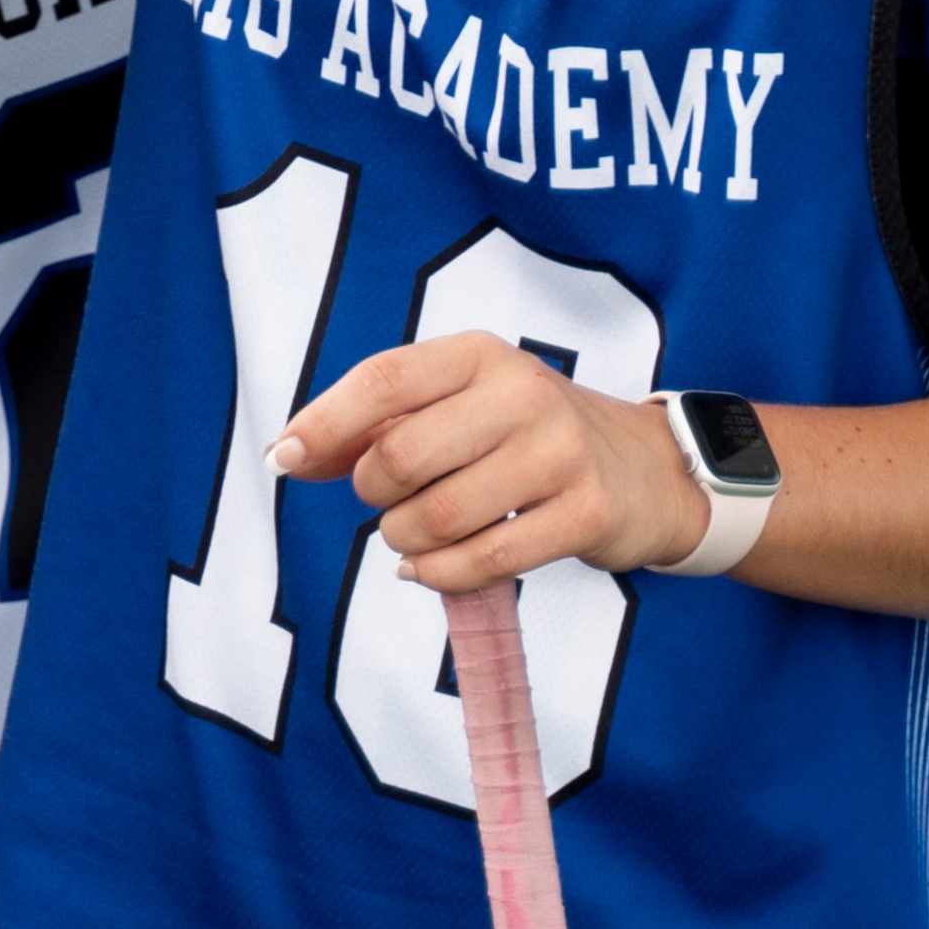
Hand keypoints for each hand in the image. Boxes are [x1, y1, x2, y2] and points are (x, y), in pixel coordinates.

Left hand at [268, 336, 709, 593]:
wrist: (646, 470)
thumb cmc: (528, 436)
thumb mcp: (459, 406)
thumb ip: (375, 426)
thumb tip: (288, 454)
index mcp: (481, 355)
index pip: (383, 381)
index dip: (323, 422)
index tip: (282, 455)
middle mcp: (523, 393)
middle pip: (400, 456)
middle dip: (372, 493)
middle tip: (387, 501)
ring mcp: (560, 454)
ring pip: (436, 516)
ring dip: (404, 539)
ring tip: (414, 536)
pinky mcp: (586, 514)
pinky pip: (483, 559)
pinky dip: (439, 574)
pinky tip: (430, 568)